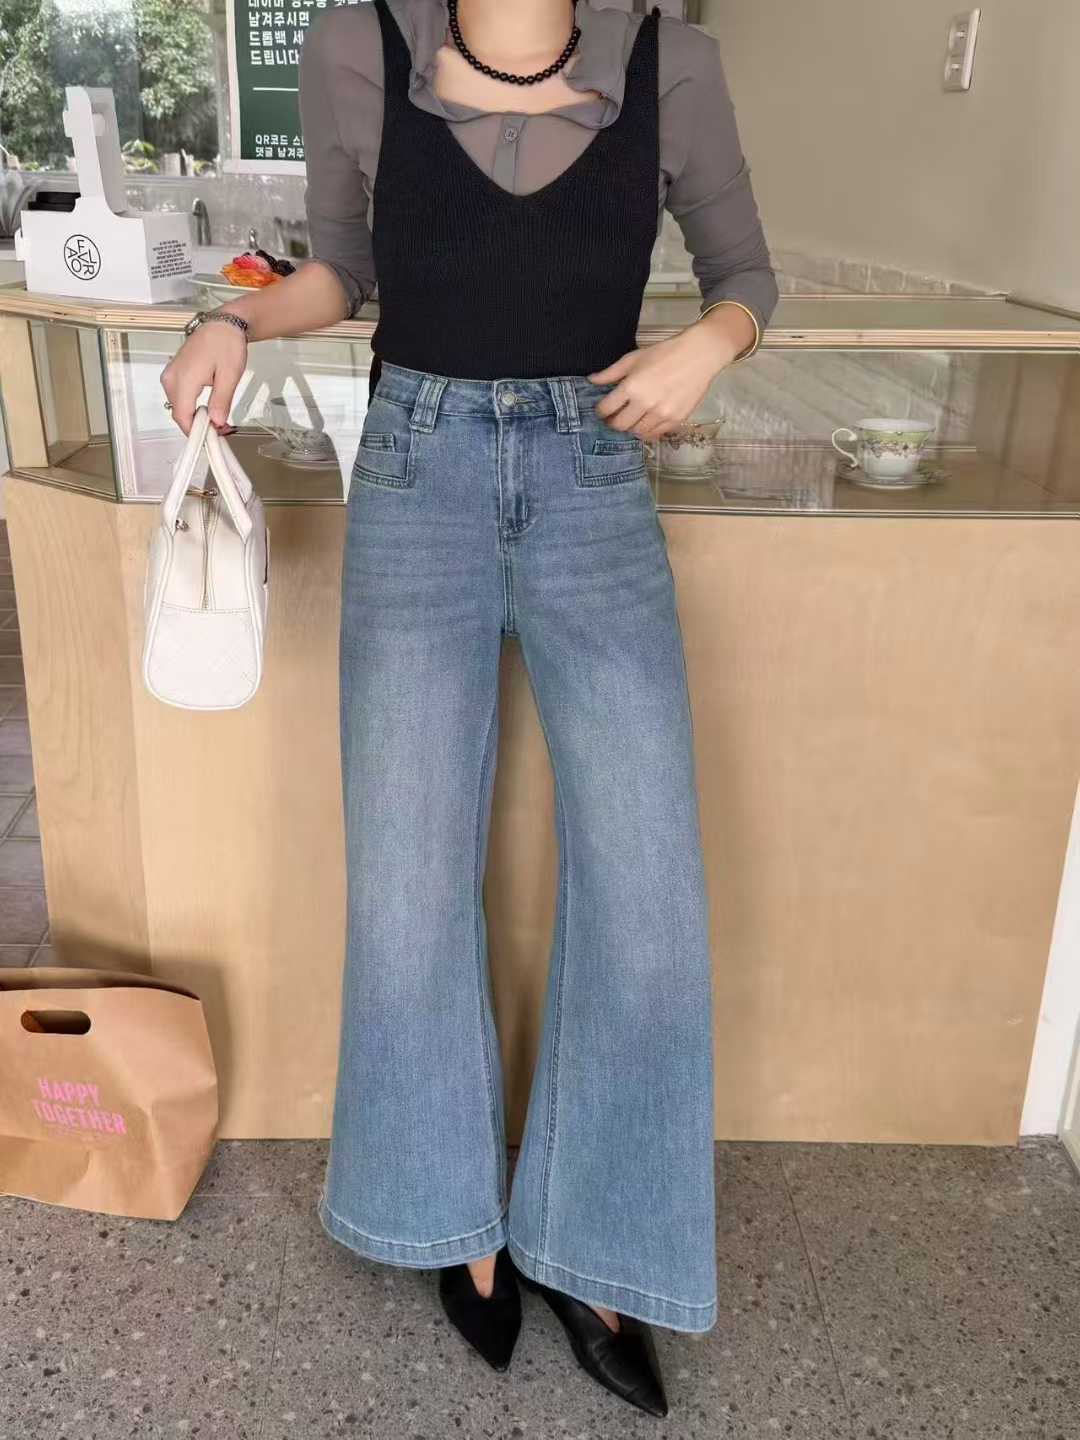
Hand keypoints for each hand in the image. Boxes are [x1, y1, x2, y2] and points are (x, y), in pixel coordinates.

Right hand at [160, 321, 247, 436]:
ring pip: (179, 407)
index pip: (183, 417)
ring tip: (219, 419)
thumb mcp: (229, 375)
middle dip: (199, 426)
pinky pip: (180, 397)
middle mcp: (171, 379)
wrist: (222, 324)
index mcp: (183, 379)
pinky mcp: (174, 374)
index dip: (197, 432)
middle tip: (223, 429)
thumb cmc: (226, 345)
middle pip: (179, 414)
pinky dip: (193, 407)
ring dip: (196, 417)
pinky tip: (210, 408)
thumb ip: (221, 401)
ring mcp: (170, 376)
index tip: (215, 438)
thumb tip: (216, 423)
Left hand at [586, 320, 744, 440]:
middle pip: (620, 425)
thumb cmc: (665, 353)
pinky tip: (647, 422)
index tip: (603, 410)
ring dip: (631, 427)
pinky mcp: (675, 420)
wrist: (699, 356)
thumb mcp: (634, 358)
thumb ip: (611, 372)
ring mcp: (661, 414)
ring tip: (632, 419)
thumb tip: (591, 380)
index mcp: (632, 387)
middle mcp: (645, 404)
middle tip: (615, 418)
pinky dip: (648, 431)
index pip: (606, 409)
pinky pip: (655, 434)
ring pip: (637, 432)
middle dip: (613, 423)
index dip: (601, 411)